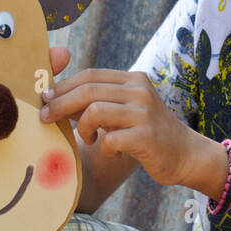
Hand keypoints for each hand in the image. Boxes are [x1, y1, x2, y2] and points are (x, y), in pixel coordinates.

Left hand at [39, 68, 198, 187]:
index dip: (63, 86)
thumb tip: (56, 99)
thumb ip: (99, 101)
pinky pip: (109, 139)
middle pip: (88, 90)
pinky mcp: (146, 136)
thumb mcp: (125, 110)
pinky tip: (109, 152)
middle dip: (59, 104)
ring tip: (88, 139)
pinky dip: (103, 148)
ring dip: (81, 128)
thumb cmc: (147, 134)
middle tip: (45, 118)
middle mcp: (140, 91)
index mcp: (133, 80)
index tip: (44, 99)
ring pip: (94, 111)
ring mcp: (144, 113)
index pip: (90, 75)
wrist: (185, 155)